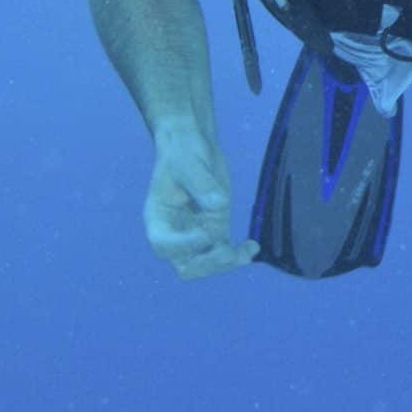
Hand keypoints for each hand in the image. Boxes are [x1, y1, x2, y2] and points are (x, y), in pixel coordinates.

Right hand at [144, 122, 258, 278]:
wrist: (193, 146)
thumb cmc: (184, 152)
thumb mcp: (190, 163)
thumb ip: (202, 184)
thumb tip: (218, 204)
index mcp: (158, 218)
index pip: (163, 244)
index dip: (183, 245)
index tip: (205, 234)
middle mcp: (175, 233)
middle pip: (185, 265)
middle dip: (207, 264)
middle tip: (228, 252)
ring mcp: (195, 234)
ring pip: (207, 264)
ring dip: (227, 263)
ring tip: (248, 251)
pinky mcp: (215, 230)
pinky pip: (224, 252)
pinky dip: (239, 254)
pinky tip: (253, 247)